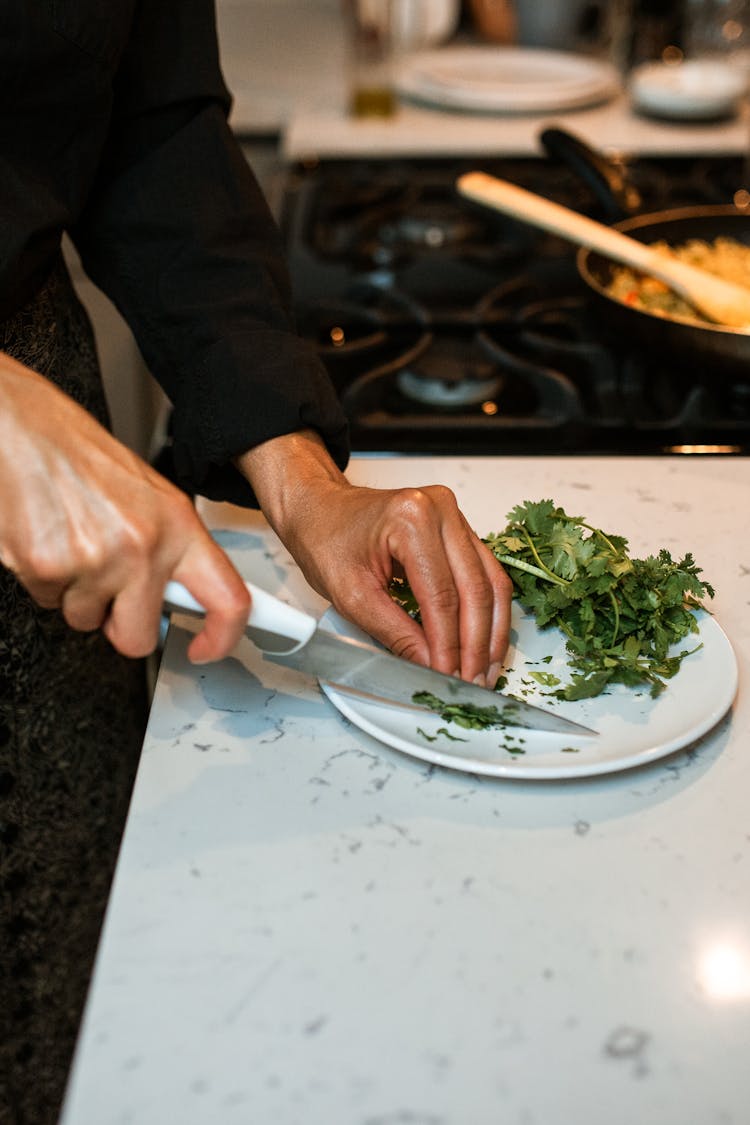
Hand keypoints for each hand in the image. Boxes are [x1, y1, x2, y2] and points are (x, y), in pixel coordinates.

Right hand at [0, 352, 249, 662]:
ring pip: (86, 619)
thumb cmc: (78, 454)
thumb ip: (169, 548)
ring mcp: (94, 561)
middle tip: (110, 594)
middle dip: (119, 626)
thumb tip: (182, 594)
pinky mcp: (46, 569)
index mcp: (178, 525)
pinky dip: (44, 579)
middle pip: (138, 637)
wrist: (19, 427)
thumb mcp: (148, 495)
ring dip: (77, 593)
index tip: (207, 647)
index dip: (222, 637)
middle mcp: (142, 546)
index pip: (227, 598)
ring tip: (71, 542)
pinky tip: (47, 538)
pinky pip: (48, 602)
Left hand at [236, 430, 511, 685]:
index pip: (441, 596)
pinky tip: (486, 643)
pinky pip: (487, 573)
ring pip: (491, 582)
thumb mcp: (351, 596)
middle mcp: (441, 510)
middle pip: (475, 588)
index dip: (449, 645)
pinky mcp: (461, 529)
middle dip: (476, 644)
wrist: (321, 510)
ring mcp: (455, 516)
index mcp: (411, 520)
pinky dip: (488, 612)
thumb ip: (395, 633)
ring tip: (486, 671)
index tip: (448, 679)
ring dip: (491, 632)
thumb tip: (430, 666)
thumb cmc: (327, 540)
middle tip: (473, 683)